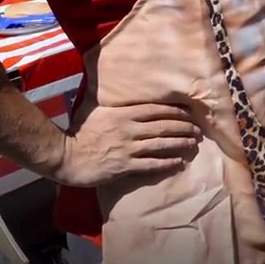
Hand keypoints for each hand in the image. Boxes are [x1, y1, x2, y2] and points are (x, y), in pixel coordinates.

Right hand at [55, 103, 201, 186]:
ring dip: (181, 143)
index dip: (176, 111)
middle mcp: (130, 129)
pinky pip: (152, 164)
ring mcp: (128, 148)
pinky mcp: (125, 166)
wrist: (66, 156)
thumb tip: (131, 98)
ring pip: (162, 144)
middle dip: (184, 127)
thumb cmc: (81, 132)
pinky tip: (179, 162)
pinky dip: (168, 162)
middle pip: (164, 125)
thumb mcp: (98, 111)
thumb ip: (117, 106)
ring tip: (193, 144)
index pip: (157, 109)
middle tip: (198, 130)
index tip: (189, 114)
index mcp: (124, 113)